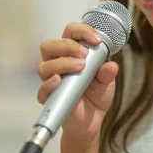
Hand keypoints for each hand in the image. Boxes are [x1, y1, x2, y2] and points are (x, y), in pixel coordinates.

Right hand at [36, 22, 118, 146]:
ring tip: (80, 68)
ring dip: (62, 63)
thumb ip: (108, 72)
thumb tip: (111, 65)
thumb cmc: (95, 95)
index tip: (96, 40)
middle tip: (84, 54)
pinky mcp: (49, 98)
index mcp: (71, 53)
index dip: (82, 31)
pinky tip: (59, 81)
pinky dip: (49, 84)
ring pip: (44, 65)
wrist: (91, 121)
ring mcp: (52, 80)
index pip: (70, 33)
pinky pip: (42, 90)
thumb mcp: (107, 81)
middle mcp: (58, 63)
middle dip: (67, 45)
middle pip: (49, 45)